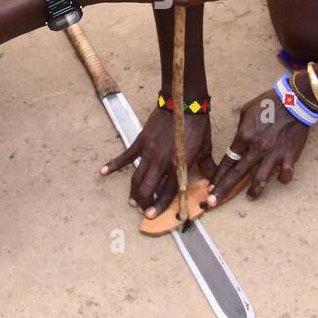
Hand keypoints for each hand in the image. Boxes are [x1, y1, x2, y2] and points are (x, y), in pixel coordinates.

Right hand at [99, 107, 213, 217]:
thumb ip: (207, 167)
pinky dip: (113, 165)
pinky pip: (125, 156)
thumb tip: (215, 183)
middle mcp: (162, 162)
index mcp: (179, 165)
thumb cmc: (197, 125)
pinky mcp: (141, 142)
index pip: (168, 192)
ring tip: (132, 201)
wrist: (184, 102)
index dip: (160, 206)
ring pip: (136, 178)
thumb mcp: (206, 148)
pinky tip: (103, 172)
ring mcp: (149, 152)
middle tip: (143, 209)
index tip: (152, 215)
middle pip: (147, 189)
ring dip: (133, 192)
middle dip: (143, 202)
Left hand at [209, 87, 312, 203]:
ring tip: (250, 197)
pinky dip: (282, 179)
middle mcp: (256, 148)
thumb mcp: (247, 111)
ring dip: (254, 191)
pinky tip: (280, 179)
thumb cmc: (270, 102)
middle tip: (212, 203)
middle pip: (237, 174)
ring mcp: (273, 154)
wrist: (295, 100)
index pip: (227, 161)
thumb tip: (238, 141)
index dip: (218, 176)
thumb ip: (241, 129)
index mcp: (244, 136)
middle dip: (223, 190)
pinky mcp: (289, 156)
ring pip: (260, 179)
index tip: (210, 187)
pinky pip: (285, 174)